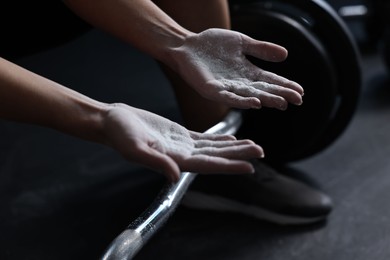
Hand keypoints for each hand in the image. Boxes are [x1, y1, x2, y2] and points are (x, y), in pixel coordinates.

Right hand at [102, 104, 263, 181]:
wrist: (112, 122)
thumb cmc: (120, 134)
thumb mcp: (135, 148)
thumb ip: (156, 162)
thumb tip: (174, 176)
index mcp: (174, 160)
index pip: (207, 165)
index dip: (228, 165)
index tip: (249, 166)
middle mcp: (182, 155)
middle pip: (216, 156)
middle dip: (238, 155)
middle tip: (260, 151)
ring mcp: (182, 145)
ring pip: (214, 147)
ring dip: (233, 147)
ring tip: (253, 145)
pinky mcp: (180, 134)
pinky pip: (204, 138)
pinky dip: (220, 138)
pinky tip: (232, 137)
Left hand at [171, 28, 303, 109]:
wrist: (187, 45)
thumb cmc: (212, 44)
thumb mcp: (241, 43)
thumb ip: (261, 49)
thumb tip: (285, 55)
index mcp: (247, 72)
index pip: (270, 81)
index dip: (285, 86)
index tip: (301, 92)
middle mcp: (239, 83)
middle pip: (263, 90)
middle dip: (280, 95)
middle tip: (297, 100)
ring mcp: (225, 88)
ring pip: (249, 96)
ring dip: (266, 99)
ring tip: (281, 102)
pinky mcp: (211, 89)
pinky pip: (229, 97)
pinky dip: (242, 101)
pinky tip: (256, 103)